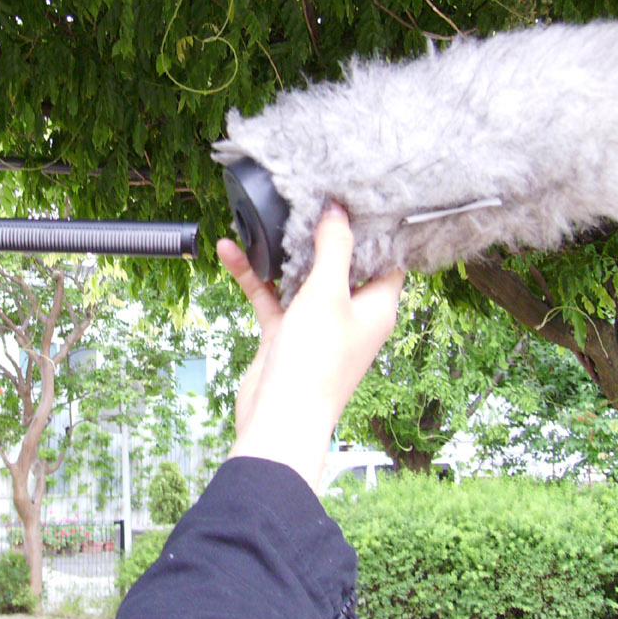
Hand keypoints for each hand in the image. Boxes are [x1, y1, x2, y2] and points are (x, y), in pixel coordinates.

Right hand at [219, 204, 403, 492]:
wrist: (280, 418)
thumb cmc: (316, 362)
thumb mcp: (328, 294)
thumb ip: (333, 249)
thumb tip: (339, 212)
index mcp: (376, 307)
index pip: (386, 261)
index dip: (376, 233)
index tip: (358, 201)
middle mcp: (350, 315)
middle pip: (340, 266)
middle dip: (321, 236)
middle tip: (308, 200)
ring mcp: (317, 326)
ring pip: (300, 280)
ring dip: (281, 254)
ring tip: (265, 219)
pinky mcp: (286, 335)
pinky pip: (271, 297)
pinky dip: (253, 277)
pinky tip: (230, 252)